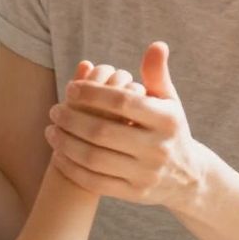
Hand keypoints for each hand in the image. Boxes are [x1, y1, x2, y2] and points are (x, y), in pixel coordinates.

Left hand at [46, 42, 204, 206]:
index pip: (123, 102)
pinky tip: (59, 154)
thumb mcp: (168, 101)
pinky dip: (72, 168)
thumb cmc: (169, 128)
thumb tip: (156, 45)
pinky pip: (95, 182)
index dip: (92, 94)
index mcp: (168, 120)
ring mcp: (146, 174)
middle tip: (54, 110)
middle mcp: (158, 149)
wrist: (187, 177)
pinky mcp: (134, 194)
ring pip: (94, 159)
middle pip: (102, 132)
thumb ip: (157, 74)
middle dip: (72, 119)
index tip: (71, 88)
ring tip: (51, 130)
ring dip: (66, 143)